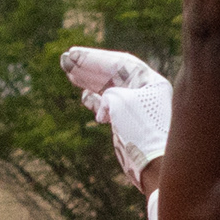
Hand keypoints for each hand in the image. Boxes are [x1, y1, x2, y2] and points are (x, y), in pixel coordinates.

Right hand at [60, 45, 174, 188]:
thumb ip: (108, 93)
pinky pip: (110, 107)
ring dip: (89, 82)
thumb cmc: (142, 131)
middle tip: (65, 60)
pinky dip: (96, 102)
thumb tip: (100, 100)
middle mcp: (145, 92)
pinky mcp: (129, 125)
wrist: (153, 165)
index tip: (73, 54)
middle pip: (113, 75)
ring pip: (109, 90)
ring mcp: (137, 109)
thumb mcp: (121, 102)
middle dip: (89, 68)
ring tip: (70, 74)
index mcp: (150, 82)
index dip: (95, 58)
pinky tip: (84, 98)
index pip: (120, 63)